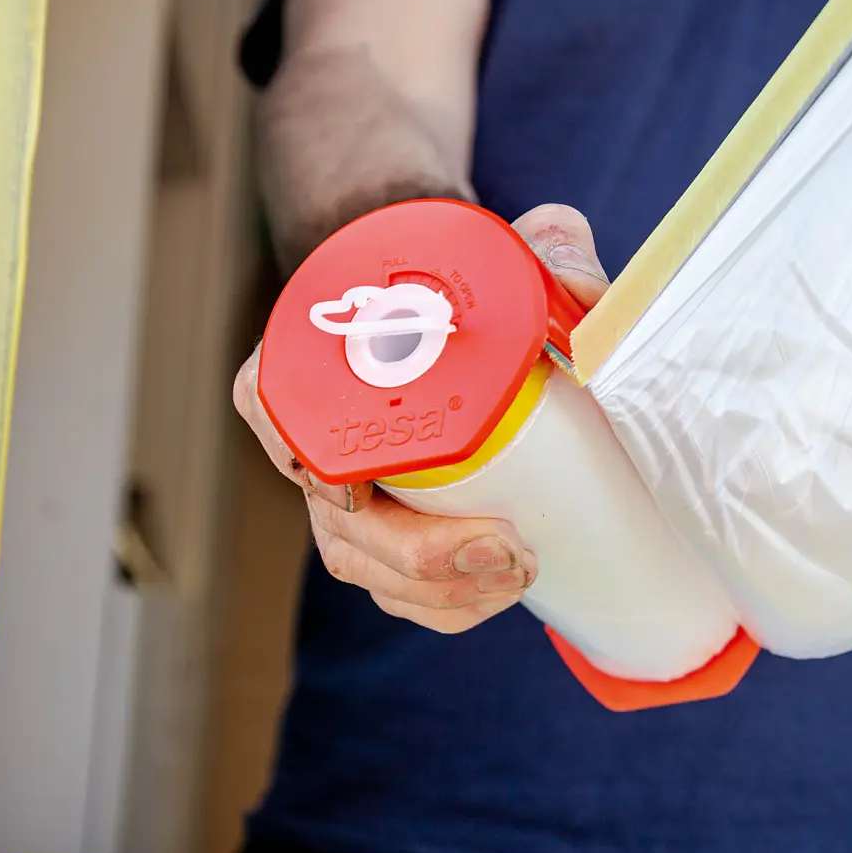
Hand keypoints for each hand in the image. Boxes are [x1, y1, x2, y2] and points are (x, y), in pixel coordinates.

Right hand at [232, 203, 608, 632]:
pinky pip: (398, 591)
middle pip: (333, 516)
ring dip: (439, 588)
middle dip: (414, 551)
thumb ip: (550, 247)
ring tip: (519, 569)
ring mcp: (347, 496)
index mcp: (314, 354)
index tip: (356, 484)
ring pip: (364, 565)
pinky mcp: (388, 537)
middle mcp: (314, 434)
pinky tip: (500, 592)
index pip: (267, 399)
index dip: (297, 448)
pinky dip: (446, 605)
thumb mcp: (510, 251)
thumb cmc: (474, 284)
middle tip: (506, 543)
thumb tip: (584, 289)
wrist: (474, 322)